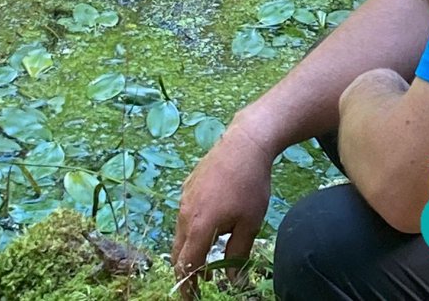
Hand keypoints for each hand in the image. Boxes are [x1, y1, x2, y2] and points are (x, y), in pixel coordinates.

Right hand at [172, 123, 273, 298]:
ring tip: (205, 256)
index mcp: (198, 226)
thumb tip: (232, 280)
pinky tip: (209, 226)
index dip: (187, 286)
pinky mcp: (187, 186)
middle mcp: (185, 214)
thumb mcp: (250, 223)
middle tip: (199, 282)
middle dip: (186, 270)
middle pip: (178, 251)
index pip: (185, 265)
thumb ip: (237, 253)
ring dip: (189, 248)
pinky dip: (191, 228)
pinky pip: (184, 215)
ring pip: (180, 232)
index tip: (191, 299)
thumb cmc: (250, 185)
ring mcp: (184, 198)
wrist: (244, 144)